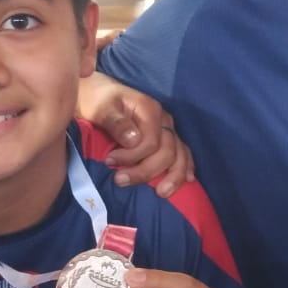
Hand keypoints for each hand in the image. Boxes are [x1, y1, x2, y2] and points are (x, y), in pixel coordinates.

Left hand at [79, 74, 194, 196]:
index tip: (108, 162)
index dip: (132, 157)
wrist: (99, 94)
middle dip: (146, 171)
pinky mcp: (167, 137)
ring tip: (161, 193)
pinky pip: (183, 153)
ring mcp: (168, 129)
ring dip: (173, 176)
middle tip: (119, 181)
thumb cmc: (98, 101)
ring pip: (180, 155)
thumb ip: (116, 123)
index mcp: (150, 110)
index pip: (151, 142)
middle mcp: (164, 120)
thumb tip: (134, 141)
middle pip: (167, 152)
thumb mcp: (101, 108)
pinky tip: (188, 180)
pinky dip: (187, 167)